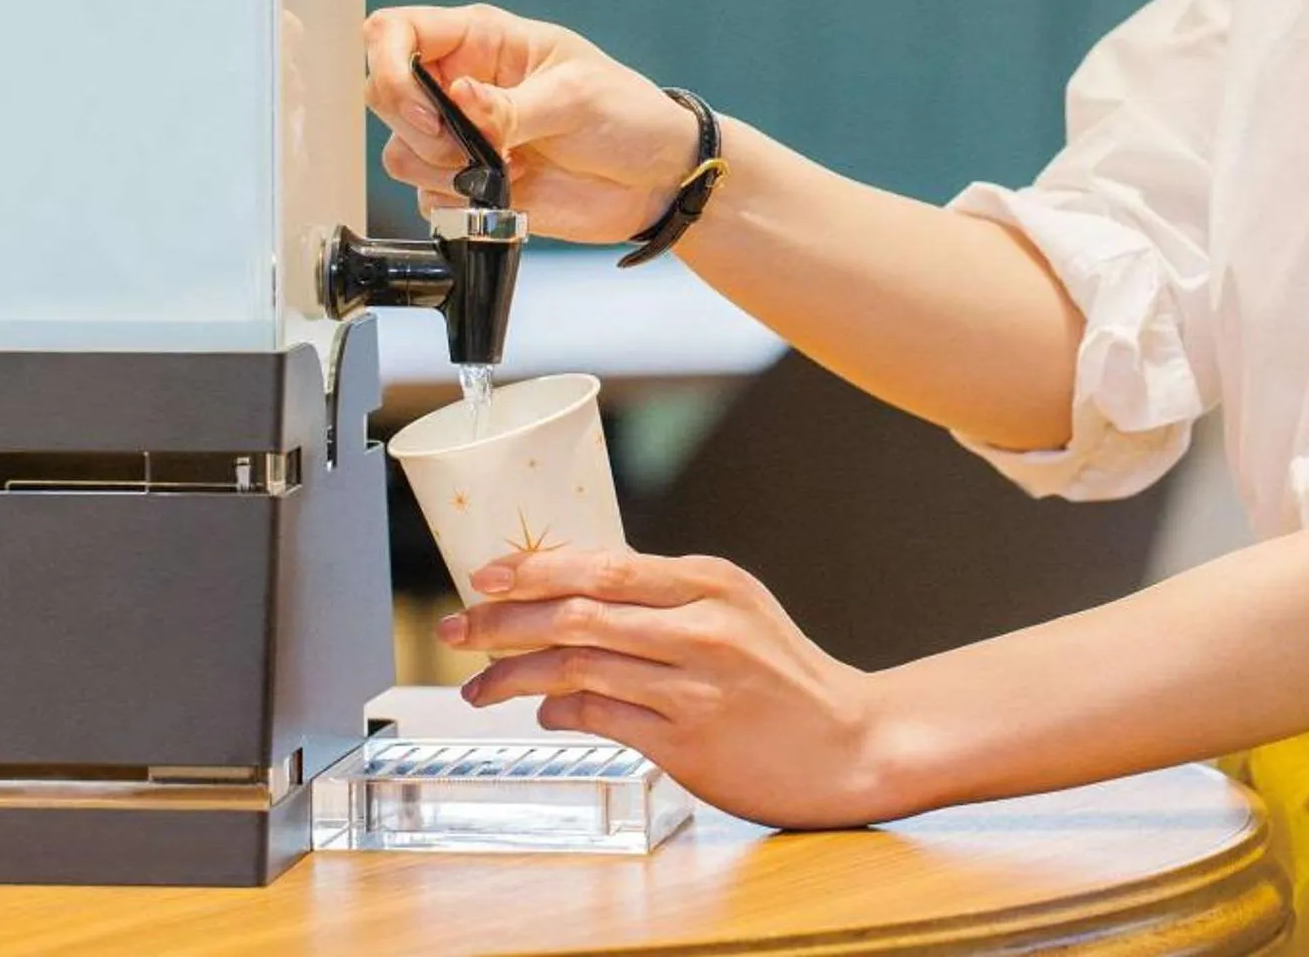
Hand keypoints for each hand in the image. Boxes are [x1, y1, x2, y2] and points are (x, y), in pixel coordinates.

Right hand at [365, 3, 697, 245]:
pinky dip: (459, 203)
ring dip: (440, 170)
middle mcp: (459, 83)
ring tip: (506, 169)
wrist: (654, 179)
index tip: (430, 111)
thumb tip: (458, 99)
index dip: (391, 67)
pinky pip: (427, 196)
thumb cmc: (626, 115)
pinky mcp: (468, 184)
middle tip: (472, 147)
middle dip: (417, 129)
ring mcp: (461, 136)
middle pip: (382, 94)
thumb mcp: (576, 97)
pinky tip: (510, 193)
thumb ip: (511, 106)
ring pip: (400, 151)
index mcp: (483, 40)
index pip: (395, 31)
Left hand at [439, 545, 913, 829]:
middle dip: (503, 621)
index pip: (600, 564)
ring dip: (515, 675)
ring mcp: (695, 687)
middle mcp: (702, 627)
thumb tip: (567, 598)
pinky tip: (542, 710)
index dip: (531, 569)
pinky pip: (602, 718)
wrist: (850, 743)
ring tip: (481, 685)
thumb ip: (660, 600)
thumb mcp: (733, 611)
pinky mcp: (688, 744)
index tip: (483, 576)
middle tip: (458, 629)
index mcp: (710, 582)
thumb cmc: (783, 677)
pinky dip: (560, 712)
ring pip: (578, 667)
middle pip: (577, 613)